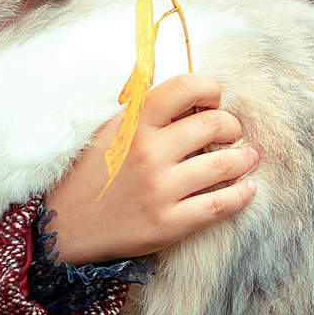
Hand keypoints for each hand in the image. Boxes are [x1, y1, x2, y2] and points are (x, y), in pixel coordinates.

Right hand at [40, 74, 257, 264]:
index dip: (209, 88)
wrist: (65, 226)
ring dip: (244, 158)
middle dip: (231, 126)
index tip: (212, 99)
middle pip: (213, 124)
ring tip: (248, 156)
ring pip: (223, 164)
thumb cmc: (93, 174)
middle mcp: (149, 153)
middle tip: (232, 132)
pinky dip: (242, 194)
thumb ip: (144, 110)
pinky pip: (219, 205)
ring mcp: (160, 190)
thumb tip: (185, 89)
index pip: (185, 87)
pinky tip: (248, 188)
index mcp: (134, 124)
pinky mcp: (168, 223)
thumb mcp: (110, 131)